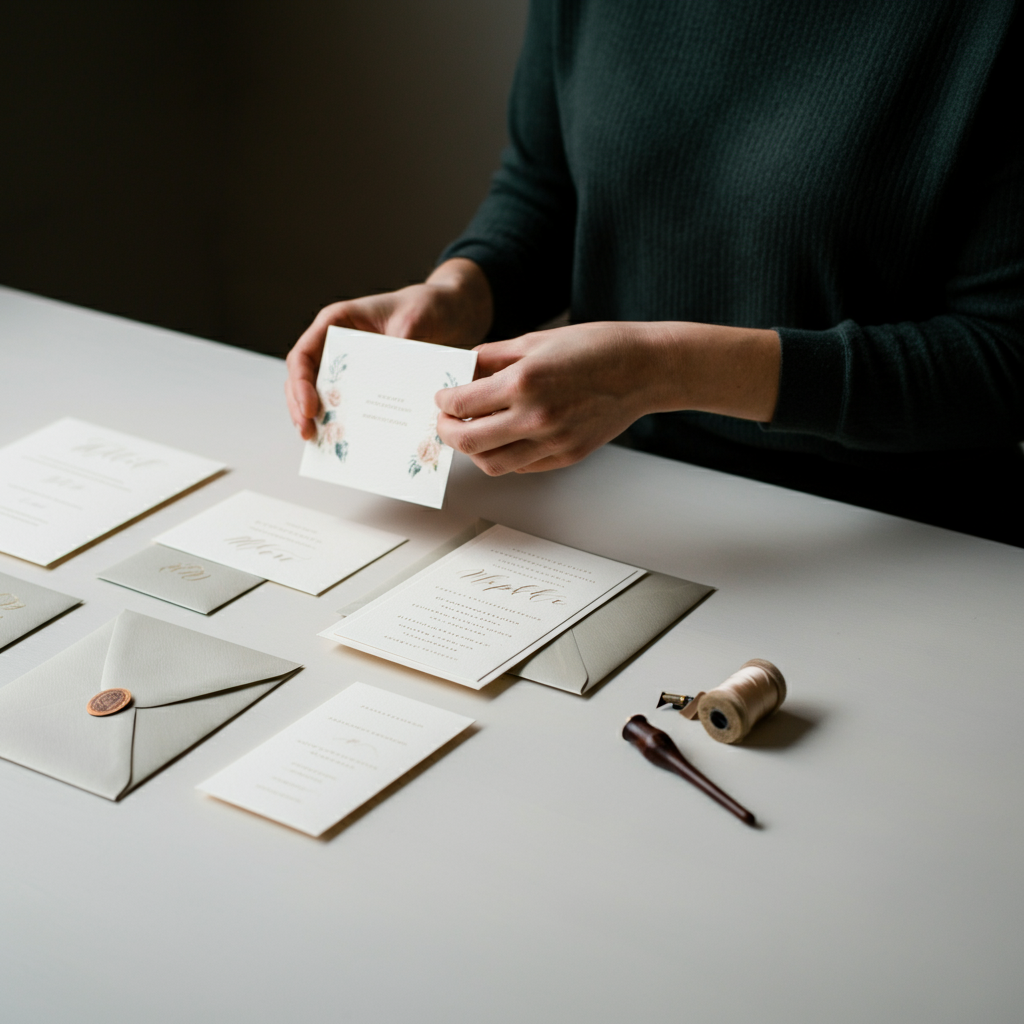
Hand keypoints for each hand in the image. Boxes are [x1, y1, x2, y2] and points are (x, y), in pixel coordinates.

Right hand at [284, 258, 491, 438]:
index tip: (309, 409)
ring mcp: (350, 364)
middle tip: (308, 435)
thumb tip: (389, 378)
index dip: (299, 383)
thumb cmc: (427, 306)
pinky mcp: (367, 381)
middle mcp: (337, 344)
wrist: (450, 313)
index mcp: (338, 322)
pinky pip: (349, 403)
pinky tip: (346, 441)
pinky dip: (344, 421)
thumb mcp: (415, 320)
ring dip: (317, 419)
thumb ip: (399, 344)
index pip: (303, 355)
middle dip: (300, 408)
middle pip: (304, 379)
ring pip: (321, 394)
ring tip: (318, 442)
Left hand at [435, 321, 780, 474]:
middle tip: (446, 421)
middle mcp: (534, 416)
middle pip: (469, 441)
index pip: (462, 403)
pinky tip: (504, 438)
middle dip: (448, 431)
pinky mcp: (566, 456)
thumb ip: (493, 357)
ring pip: (492, 463)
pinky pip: (521, 467)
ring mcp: (552, 442)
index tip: (442, 397)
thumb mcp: (537, 340)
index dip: (444, 401)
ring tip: (473, 432)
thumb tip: (461, 370)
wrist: (643, 369)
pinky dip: (504, 456)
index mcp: (523, 381)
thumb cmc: (596, 347)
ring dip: (474, 451)